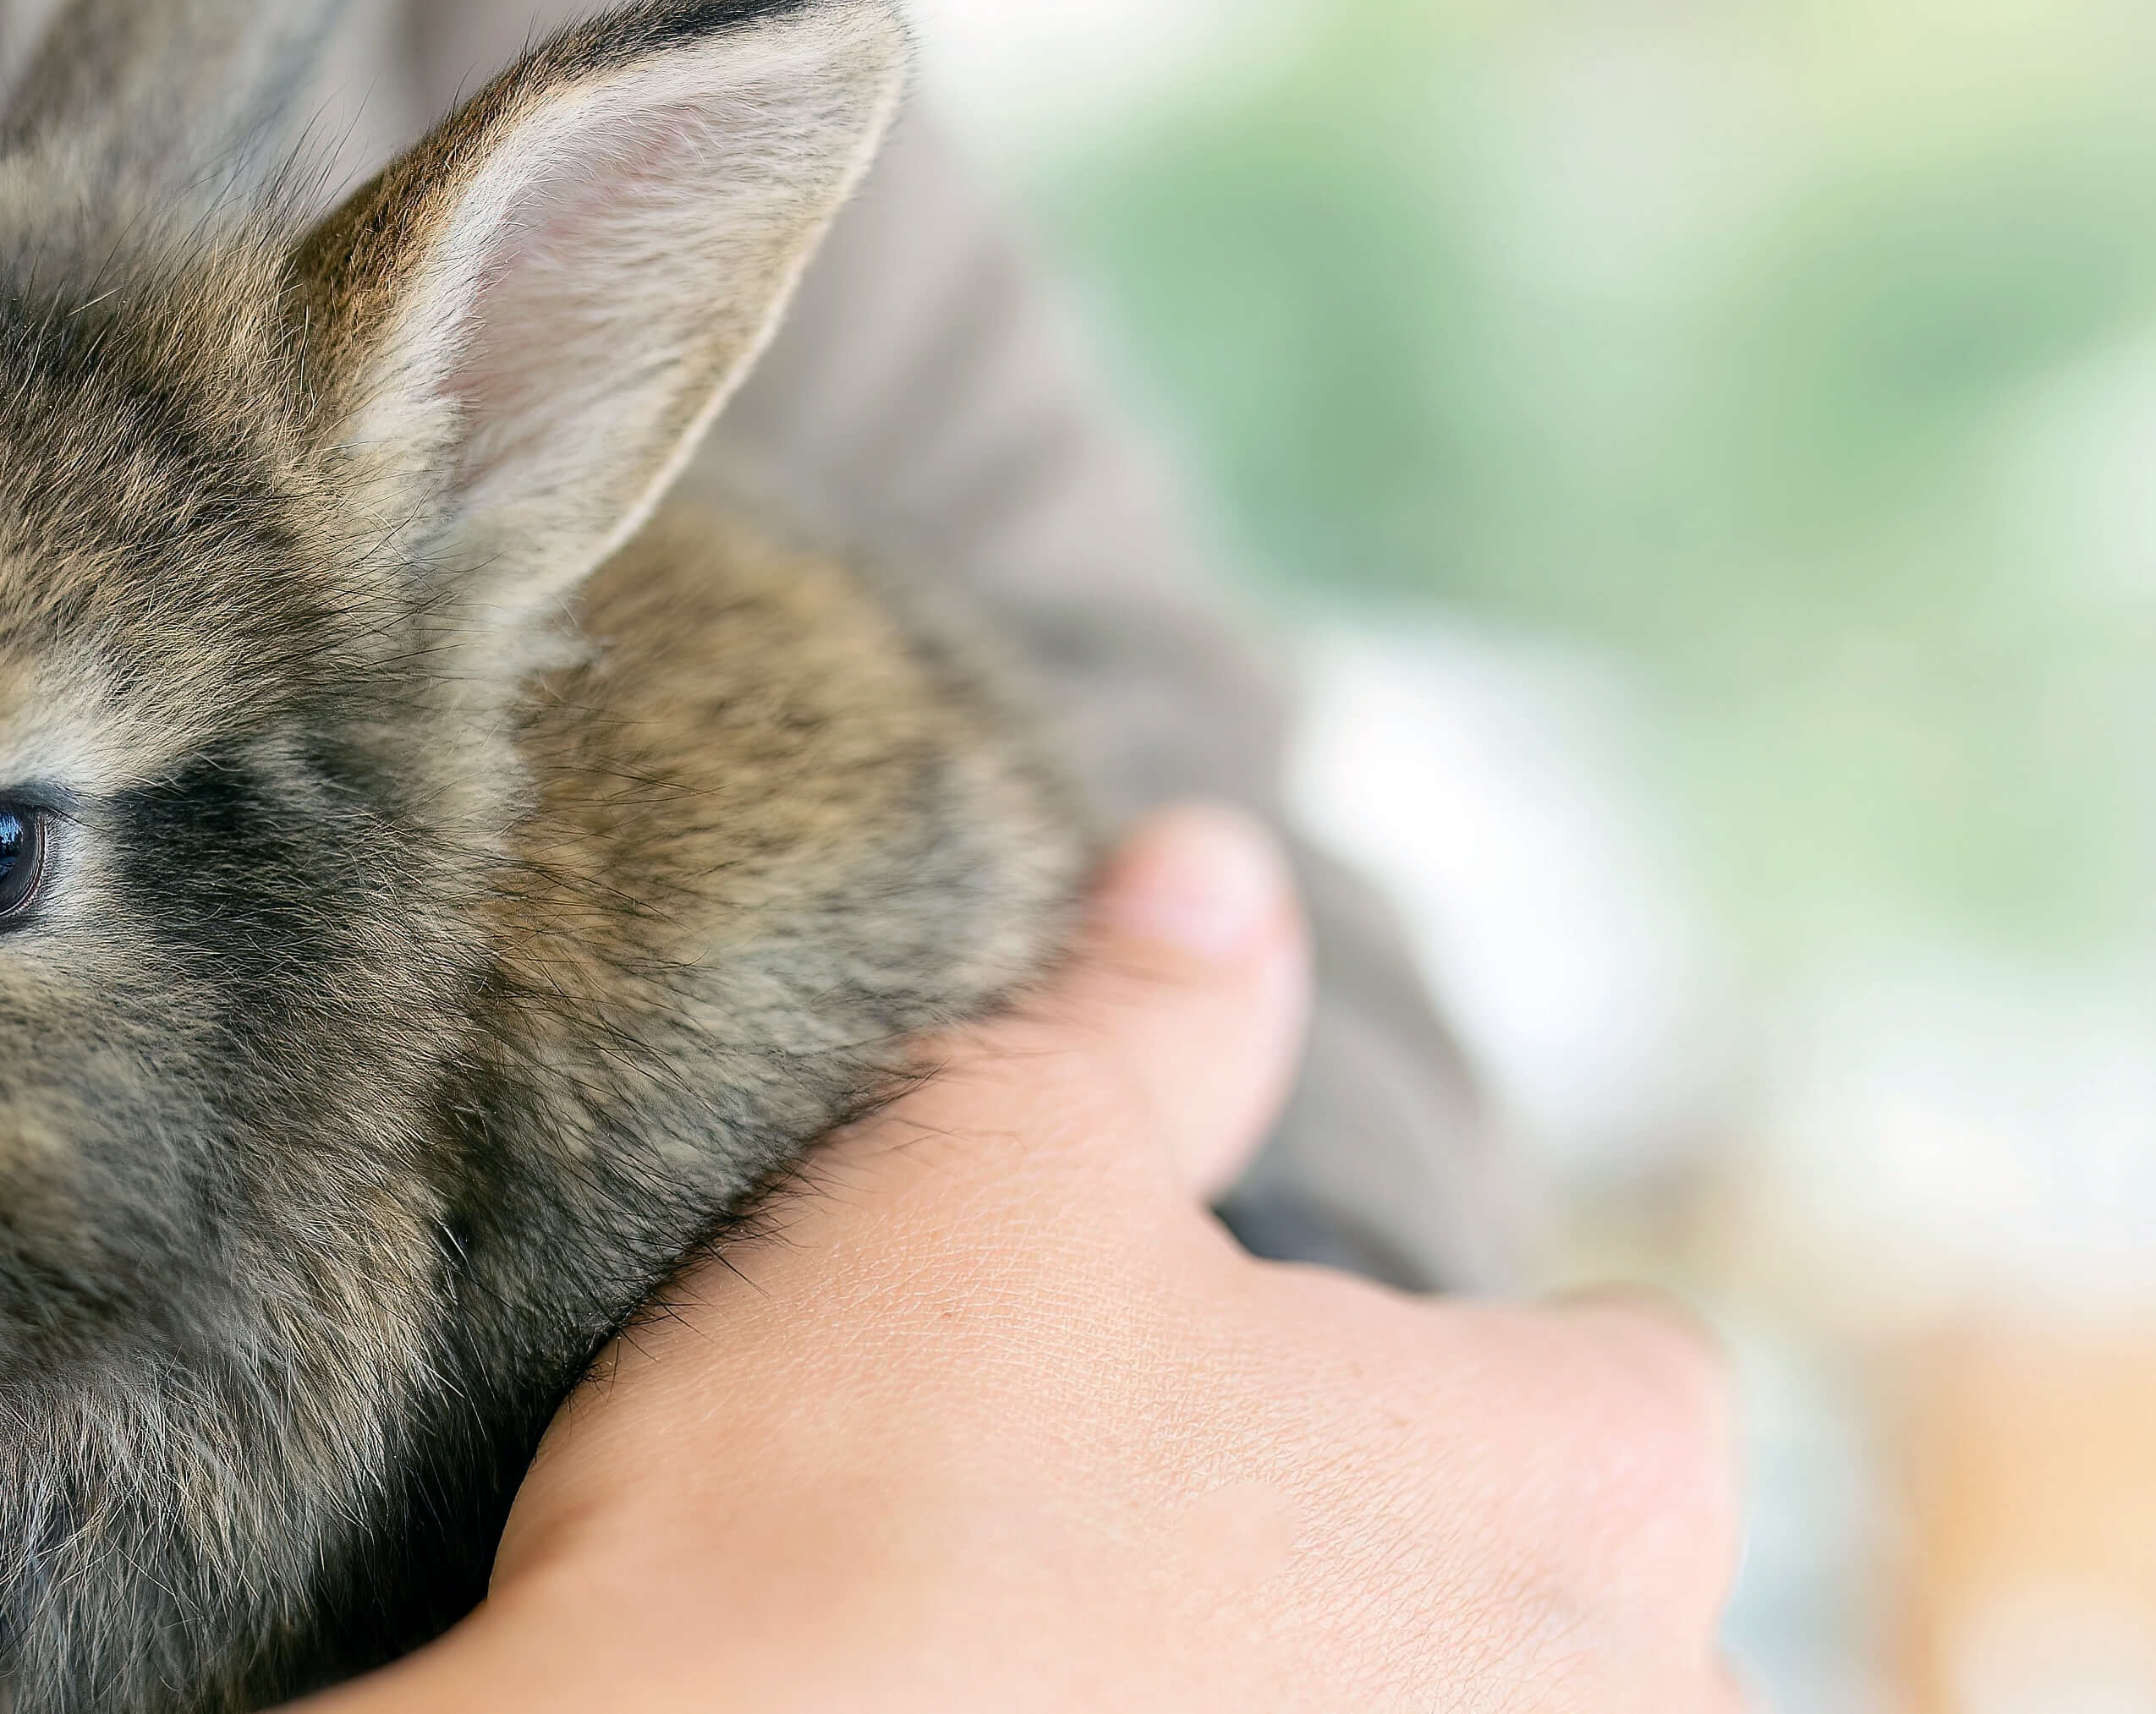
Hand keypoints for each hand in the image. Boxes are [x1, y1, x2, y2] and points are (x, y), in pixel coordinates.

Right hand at [302, 806, 1742, 1712]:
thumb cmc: (861, 1491)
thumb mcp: (992, 1163)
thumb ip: (1151, 1009)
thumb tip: (1215, 864)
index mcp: (1597, 1481)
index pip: (1624, 1372)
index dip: (1433, 1348)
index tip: (1255, 1368)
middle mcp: (1633, 1707)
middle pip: (1576, 1585)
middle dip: (1405, 1535)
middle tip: (1153, 1508)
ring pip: (1472, 1711)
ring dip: (1343, 1673)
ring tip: (1103, 1641)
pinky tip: (1063, 1706)